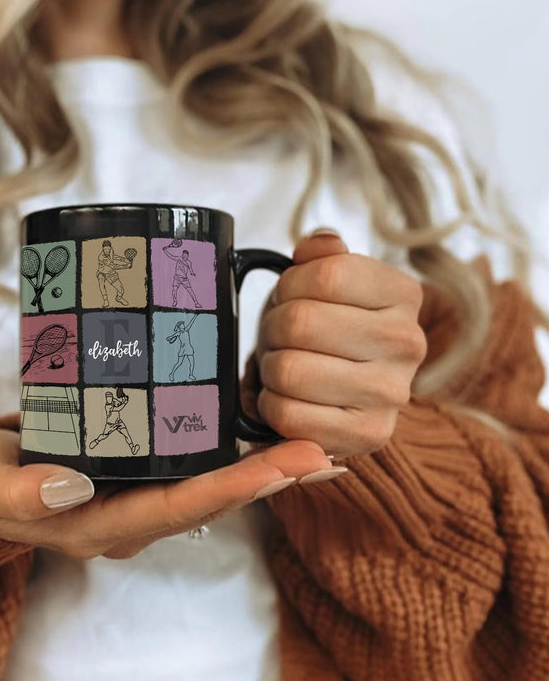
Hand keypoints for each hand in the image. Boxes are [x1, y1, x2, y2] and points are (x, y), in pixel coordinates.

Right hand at [0, 422, 332, 559]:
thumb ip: (20, 494)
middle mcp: (127, 517)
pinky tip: (266, 432)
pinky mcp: (133, 468)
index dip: (232, 489)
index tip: (284, 467)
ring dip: (262, 469)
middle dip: (267, 480)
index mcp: (97, 526)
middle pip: (209, 502)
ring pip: (208, 484)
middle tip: (324, 455)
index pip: (176, 510)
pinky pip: (192, 464)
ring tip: (318, 449)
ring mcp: (132, 495)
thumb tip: (71, 488)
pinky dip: (232, 451)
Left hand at [254, 230, 426, 459]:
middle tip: (280, 337)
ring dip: (270, 368)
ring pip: (289, 370)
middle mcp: (409, 343)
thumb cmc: (322, 329)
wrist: (334, 392)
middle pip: (300, 322)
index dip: (290, 285)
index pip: (328, 274)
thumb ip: (321, 255)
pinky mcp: (369, 436)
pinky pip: (287, 414)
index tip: (292, 297)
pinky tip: (288, 398)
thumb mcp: (323, 281)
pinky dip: (271, 404)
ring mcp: (393, 394)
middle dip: (273, 328)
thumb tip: (317, 245)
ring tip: (286, 366)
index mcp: (403, 294)